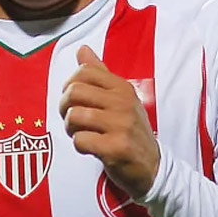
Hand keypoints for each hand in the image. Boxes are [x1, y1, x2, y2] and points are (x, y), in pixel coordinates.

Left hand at [59, 45, 160, 198]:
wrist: (153, 167)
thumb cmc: (130, 130)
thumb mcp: (120, 98)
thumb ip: (100, 74)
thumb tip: (82, 49)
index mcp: (122, 87)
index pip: (84, 72)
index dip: (70, 85)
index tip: (74, 100)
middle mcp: (123, 103)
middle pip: (74, 92)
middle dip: (64, 107)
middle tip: (70, 118)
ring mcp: (121, 125)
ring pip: (74, 116)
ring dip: (70, 128)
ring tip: (79, 133)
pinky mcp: (116, 148)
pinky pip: (80, 140)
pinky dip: (78, 145)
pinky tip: (89, 147)